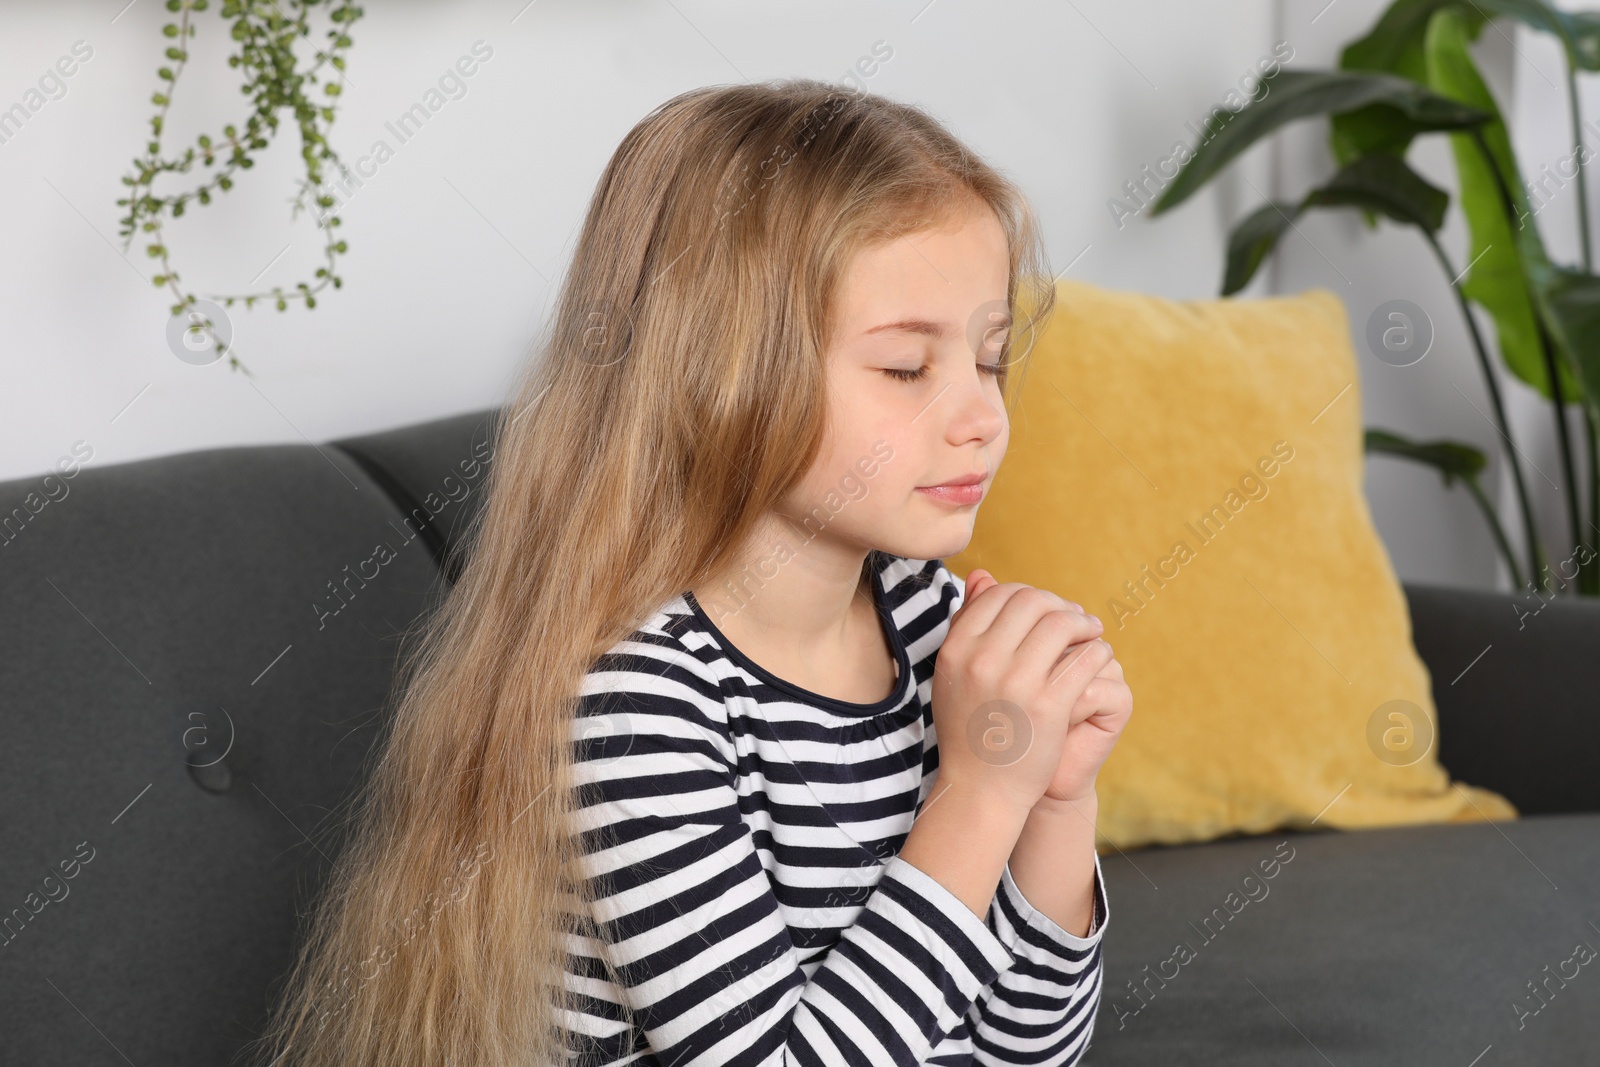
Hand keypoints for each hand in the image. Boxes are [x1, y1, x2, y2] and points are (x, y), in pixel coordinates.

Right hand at [964, 569, 1131, 807]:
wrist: (981, 790)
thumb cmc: (970, 728)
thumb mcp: (956, 673)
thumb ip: (968, 623)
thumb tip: (983, 574)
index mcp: (957, 649)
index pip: (998, 595)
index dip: (1028, 596)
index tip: (1046, 610)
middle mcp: (982, 660)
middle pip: (1032, 602)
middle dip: (1059, 605)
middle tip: (1075, 619)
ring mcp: (1016, 682)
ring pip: (1062, 623)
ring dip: (1083, 623)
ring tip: (1091, 634)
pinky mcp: (1049, 705)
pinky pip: (1084, 658)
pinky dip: (1096, 651)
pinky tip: (1097, 658)